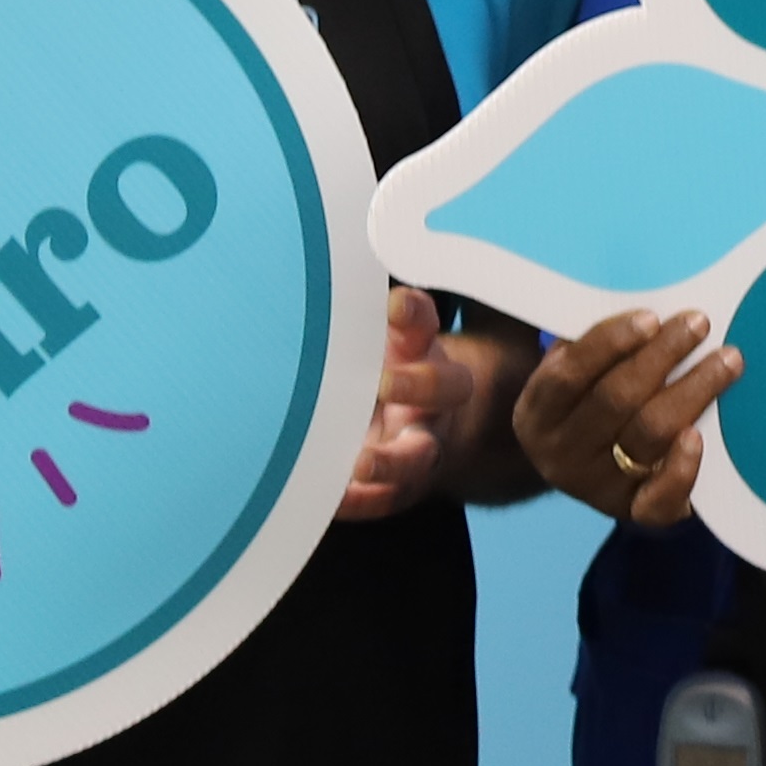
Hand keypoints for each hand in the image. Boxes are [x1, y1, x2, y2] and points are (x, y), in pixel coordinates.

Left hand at [338, 285, 499, 518]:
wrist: (420, 431)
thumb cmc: (385, 372)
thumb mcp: (380, 340)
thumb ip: (364, 318)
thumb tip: (320, 266)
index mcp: (422, 352)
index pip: (423, 324)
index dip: (413, 314)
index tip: (395, 305)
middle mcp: (431, 399)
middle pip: (446, 388)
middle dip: (418, 384)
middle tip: (383, 382)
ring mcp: (419, 445)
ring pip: (418, 454)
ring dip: (391, 459)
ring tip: (361, 462)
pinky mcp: (400, 486)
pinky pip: (386, 498)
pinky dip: (362, 500)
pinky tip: (334, 498)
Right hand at [518, 306, 741, 528]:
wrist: (586, 471)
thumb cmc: (590, 403)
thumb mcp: (574, 374)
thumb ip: (593, 345)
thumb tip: (640, 301)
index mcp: (537, 413)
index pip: (568, 374)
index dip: (610, 343)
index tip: (652, 318)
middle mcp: (560, 454)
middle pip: (616, 400)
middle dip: (663, 357)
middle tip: (700, 324)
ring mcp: (596, 488)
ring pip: (649, 435)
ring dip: (693, 392)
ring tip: (727, 361)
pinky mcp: (633, 513)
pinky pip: (659, 499)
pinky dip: (682, 468)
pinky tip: (700, 436)